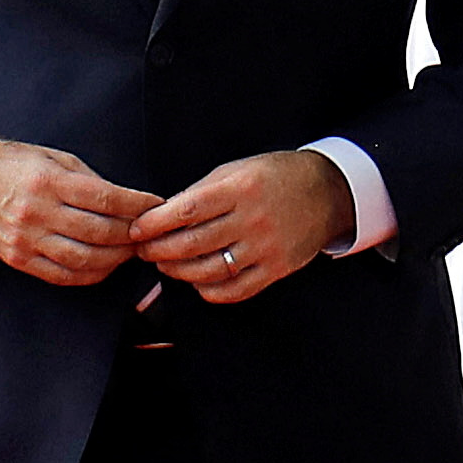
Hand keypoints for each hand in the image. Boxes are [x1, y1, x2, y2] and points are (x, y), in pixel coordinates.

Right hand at [0, 137, 161, 286]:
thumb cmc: (12, 165)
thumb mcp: (53, 158)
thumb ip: (89, 180)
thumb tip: (128, 202)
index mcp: (48, 180)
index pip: (105, 198)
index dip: (137, 205)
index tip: (155, 206)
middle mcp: (36, 211)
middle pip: (99, 232)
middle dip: (132, 235)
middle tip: (148, 233)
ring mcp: (25, 239)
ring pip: (85, 259)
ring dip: (116, 258)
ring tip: (130, 251)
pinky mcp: (18, 259)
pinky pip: (63, 275)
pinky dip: (90, 274)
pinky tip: (105, 265)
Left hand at [131, 151, 349, 302]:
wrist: (325, 192)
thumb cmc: (275, 177)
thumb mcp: (236, 170)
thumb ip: (201, 192)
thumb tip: (163, 215)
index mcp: (239, 189)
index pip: (186, 211)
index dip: (155, 224)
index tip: (136, 229)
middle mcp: (252, 220)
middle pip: (192, 244)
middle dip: (159, 250)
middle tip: (143, 250)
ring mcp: (265, 248)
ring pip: (209, 271)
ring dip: (178, 272)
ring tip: (165, 264)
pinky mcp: (276, 269)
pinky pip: (235, 290)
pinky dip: (209, 291)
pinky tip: (197, 282)